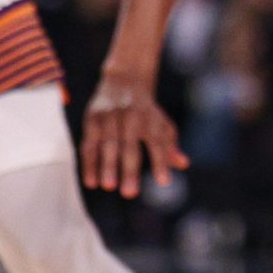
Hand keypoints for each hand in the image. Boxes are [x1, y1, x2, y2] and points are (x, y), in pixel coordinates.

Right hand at [81, 69, 187, 196]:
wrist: (124, 78)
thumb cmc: (146, 110)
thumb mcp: (161, 123)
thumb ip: (169, 145)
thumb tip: (183, 164)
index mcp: (150, 118)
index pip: (157, 142)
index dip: (161, 161)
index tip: (164, 182)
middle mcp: (130, 116)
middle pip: (130, 145)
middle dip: (129, 169)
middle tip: (129, 194)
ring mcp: (110, 117)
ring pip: (107, 144)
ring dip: (107, 166)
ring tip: (108, 187)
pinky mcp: (92, 119)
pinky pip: (89, 144)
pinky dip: (89, 163)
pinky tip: (91, 182)